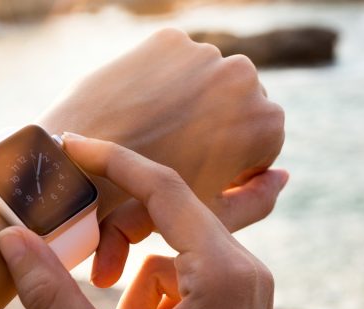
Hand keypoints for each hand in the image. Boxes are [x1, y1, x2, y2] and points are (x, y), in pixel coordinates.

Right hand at [0, 136, 284, 308]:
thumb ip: (52, 296)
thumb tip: (9, 237)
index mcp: (226, 274)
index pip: (164, 188)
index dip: (112, 160)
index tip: (70, 143)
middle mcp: (245, 270)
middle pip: (167, 217)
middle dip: (118, 238)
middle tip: (86, 261)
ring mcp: (244, 287)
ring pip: (170, 254)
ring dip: (135, 285)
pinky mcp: (234, 302)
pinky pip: (182, 279)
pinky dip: (152, 301)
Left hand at [38, 28, 283, 218]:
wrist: (78, 169)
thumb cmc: (147, 203)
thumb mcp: (209, 213)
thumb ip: (257, 201)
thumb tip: (284, 177)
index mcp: (267, 122)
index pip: (261, 141)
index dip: (230, 161)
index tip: (198, 171)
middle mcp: (245, 77)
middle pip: (236, 106)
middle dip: (213, 127)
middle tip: (174, 151)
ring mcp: (204, 52)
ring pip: (206, 81)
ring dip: (190, 101)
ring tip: (155, 131)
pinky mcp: (168, 40)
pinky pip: (175, 63)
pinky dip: (162, 81)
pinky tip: (140, 108)